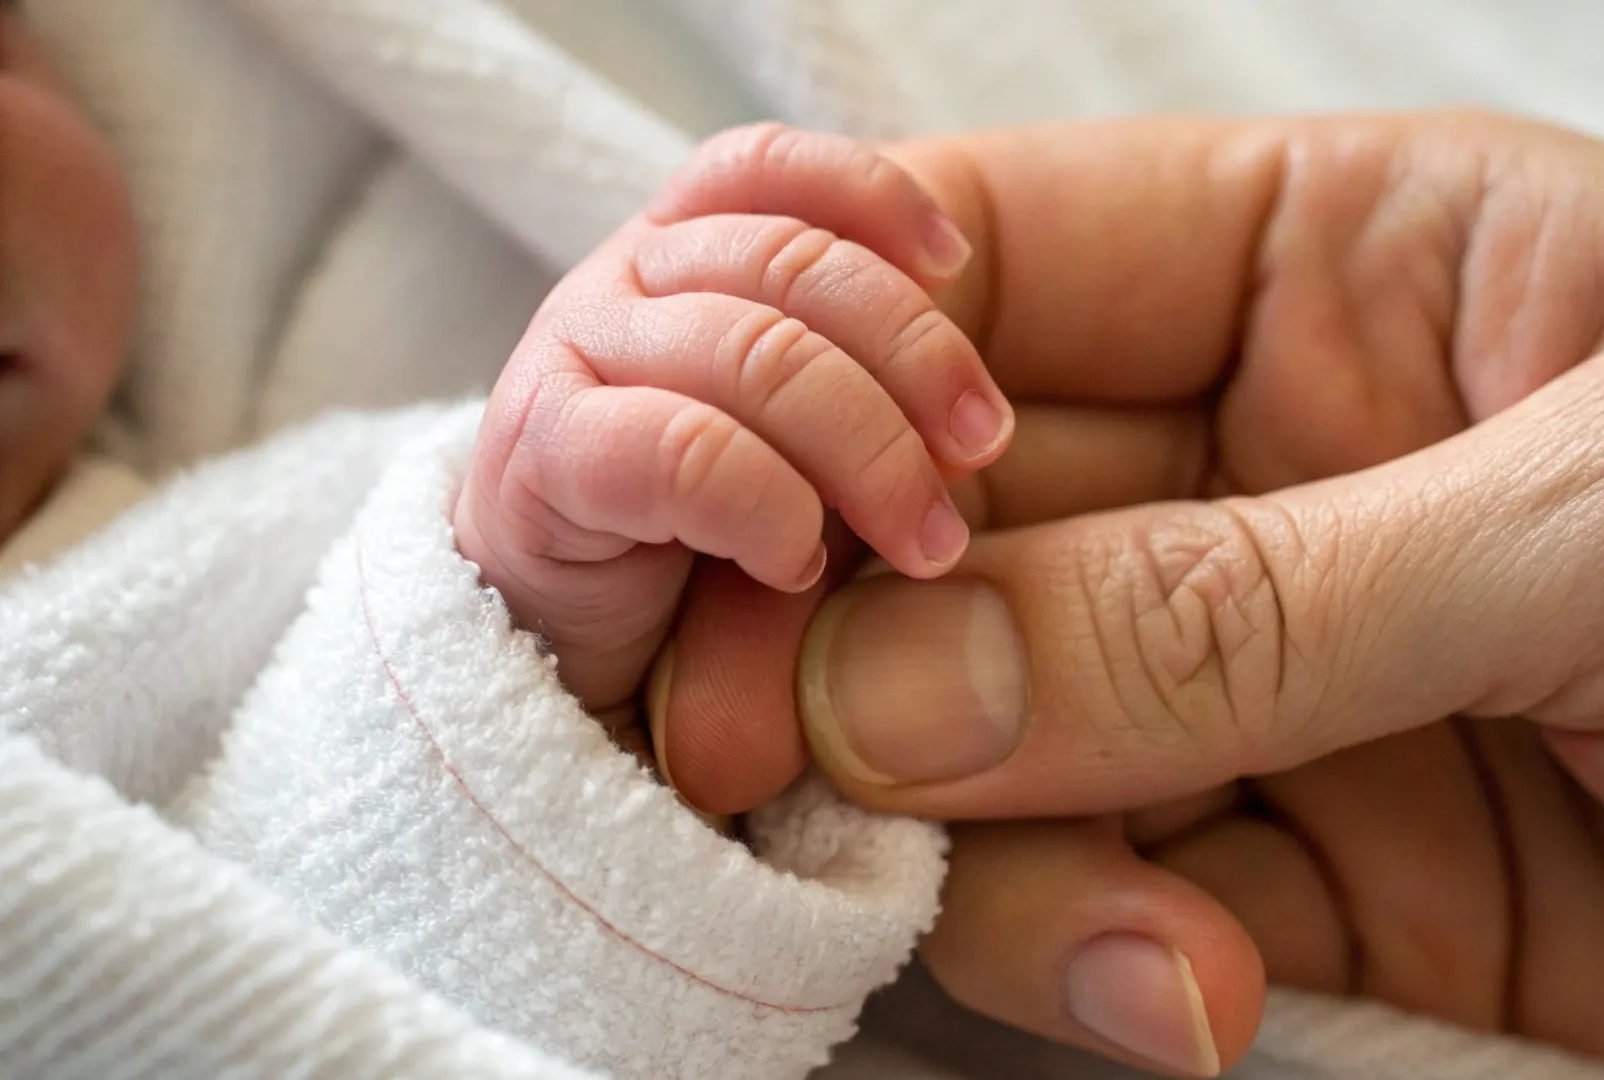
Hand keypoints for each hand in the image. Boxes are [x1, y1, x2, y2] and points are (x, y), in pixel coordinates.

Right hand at [453, 124, 1012, 767]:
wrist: (556, 659)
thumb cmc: (701, 548)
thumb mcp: (799, 453)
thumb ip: (865, 399)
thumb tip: (976, 421)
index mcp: (675, 254)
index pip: (763, 168)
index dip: (868, 194)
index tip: (957, 266)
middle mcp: (616, 285)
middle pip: (790, 263)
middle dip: (913, 355)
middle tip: (981, 447)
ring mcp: (568, 362)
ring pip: (753, 354)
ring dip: (870, 452)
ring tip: (926, 540)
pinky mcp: (541, 459)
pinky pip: (685, 452)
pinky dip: (768, 509)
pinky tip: (795, 565)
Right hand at [659, 114, 1603, 1076]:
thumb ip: (1258, 599)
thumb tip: (906, 669)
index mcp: (1348, 267)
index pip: (1011, 268)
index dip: (854, 363)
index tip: (765, 496)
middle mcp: (1278, 467)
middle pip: (956, 527)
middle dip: (857, 640)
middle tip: (769, 753)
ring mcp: (1278, 682)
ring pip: (994, 740)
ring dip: (982, 841)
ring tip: (1122, 937)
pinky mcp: (1309, 881)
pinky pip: (1108, 907)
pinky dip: (1098, 965)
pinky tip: (1189, 1003)